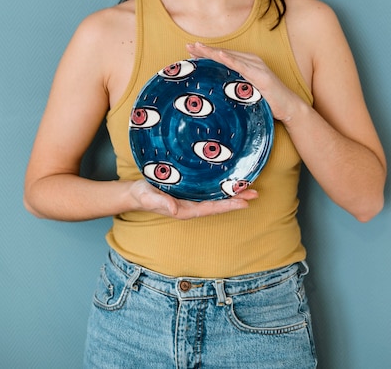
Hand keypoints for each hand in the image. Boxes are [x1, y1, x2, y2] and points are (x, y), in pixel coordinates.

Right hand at [129, 179, 257, 219]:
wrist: (135, 192)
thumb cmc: (142, 195)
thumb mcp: (149, 197)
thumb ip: (161, 202)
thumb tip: (174, 210)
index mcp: (185, 209)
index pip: (211, 208)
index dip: (228, 205)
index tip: (244, 202)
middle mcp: (192, 205)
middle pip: (219, 203)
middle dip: (237, 198)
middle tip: (255, 192)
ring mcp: (191, 197)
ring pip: (216, 196)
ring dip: (232, 192)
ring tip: (249, 186)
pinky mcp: (189, 189)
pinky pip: (209, 188)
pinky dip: (221, 185)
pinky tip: (229, 180)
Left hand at [187, 42, 298, 122]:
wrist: (289, 108)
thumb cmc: (267, 101)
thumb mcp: (245, 93)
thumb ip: (233, 88)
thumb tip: (215, 93)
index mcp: (246, 64)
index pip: (222, 56)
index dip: (206, 53)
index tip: (190, 51)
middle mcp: (251, 61)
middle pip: (223, 54)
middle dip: (205, 50)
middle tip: (188, 46)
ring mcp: (257, 67)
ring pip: (230, 57)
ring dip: (213, 52)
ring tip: (198, 48)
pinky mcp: (262, 76)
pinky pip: (243, 66)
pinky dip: (231, 60)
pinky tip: (220, 55)